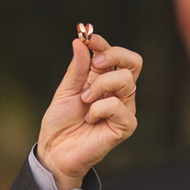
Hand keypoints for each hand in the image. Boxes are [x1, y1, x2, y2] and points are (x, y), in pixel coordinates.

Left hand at [37, 32, 140, 189]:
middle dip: (113, 56)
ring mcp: (124, 108)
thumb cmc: (61, 123)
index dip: (103, 44)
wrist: (55, 151)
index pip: (116, 55)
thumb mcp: (65, 91)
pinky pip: (118, 106)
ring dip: (100, 86)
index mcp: (104, 80)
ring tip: (84, 101)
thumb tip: (80, 42)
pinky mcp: (125, 126)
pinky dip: (99, 108)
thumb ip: (76, 69)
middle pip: (133, 62)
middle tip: (95, 63)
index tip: (88, 38)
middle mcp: (118, 92)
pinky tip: (90, 119)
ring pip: (126, 80)